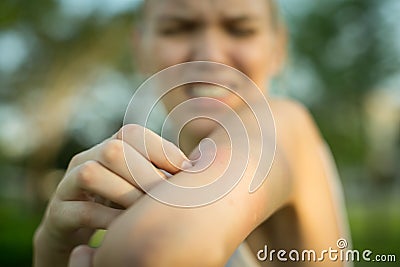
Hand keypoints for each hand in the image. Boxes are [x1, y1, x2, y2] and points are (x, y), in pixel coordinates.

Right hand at [34, 124, 190, 266]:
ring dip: (126, 194)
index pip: (132, 133)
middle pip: (113, 150)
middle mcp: (86, 159)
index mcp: (108, 148)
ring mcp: (67, 185)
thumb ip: (160, 172)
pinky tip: (126, 230)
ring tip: (145, 212)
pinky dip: (108, 219)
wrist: (75, 232)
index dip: (160, 149)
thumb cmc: (117, 205)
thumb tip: (201, 165)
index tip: (186, 170)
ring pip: (92, 173)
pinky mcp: (57, 214)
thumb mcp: (138, 185)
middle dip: (145, 173)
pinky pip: (81, 211)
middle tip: (166, 196)